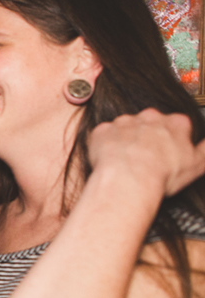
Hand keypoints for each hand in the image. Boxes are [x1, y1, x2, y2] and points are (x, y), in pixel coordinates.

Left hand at [88, 109, 204, 198]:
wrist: (128, 180)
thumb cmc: (161, 175)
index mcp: (176, 123)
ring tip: (126, 162)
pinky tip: (109, 160)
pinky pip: (104, 135)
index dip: (172, 141)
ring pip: (126, 128)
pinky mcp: (103, 130)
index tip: (167, 153)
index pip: (177, 125)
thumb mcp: (198, 165)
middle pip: (150, 124)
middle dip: (148, 138)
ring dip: (126, 141)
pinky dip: (105, 145)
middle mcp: (150, 117)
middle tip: (145, 159)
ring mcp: (125, 122)